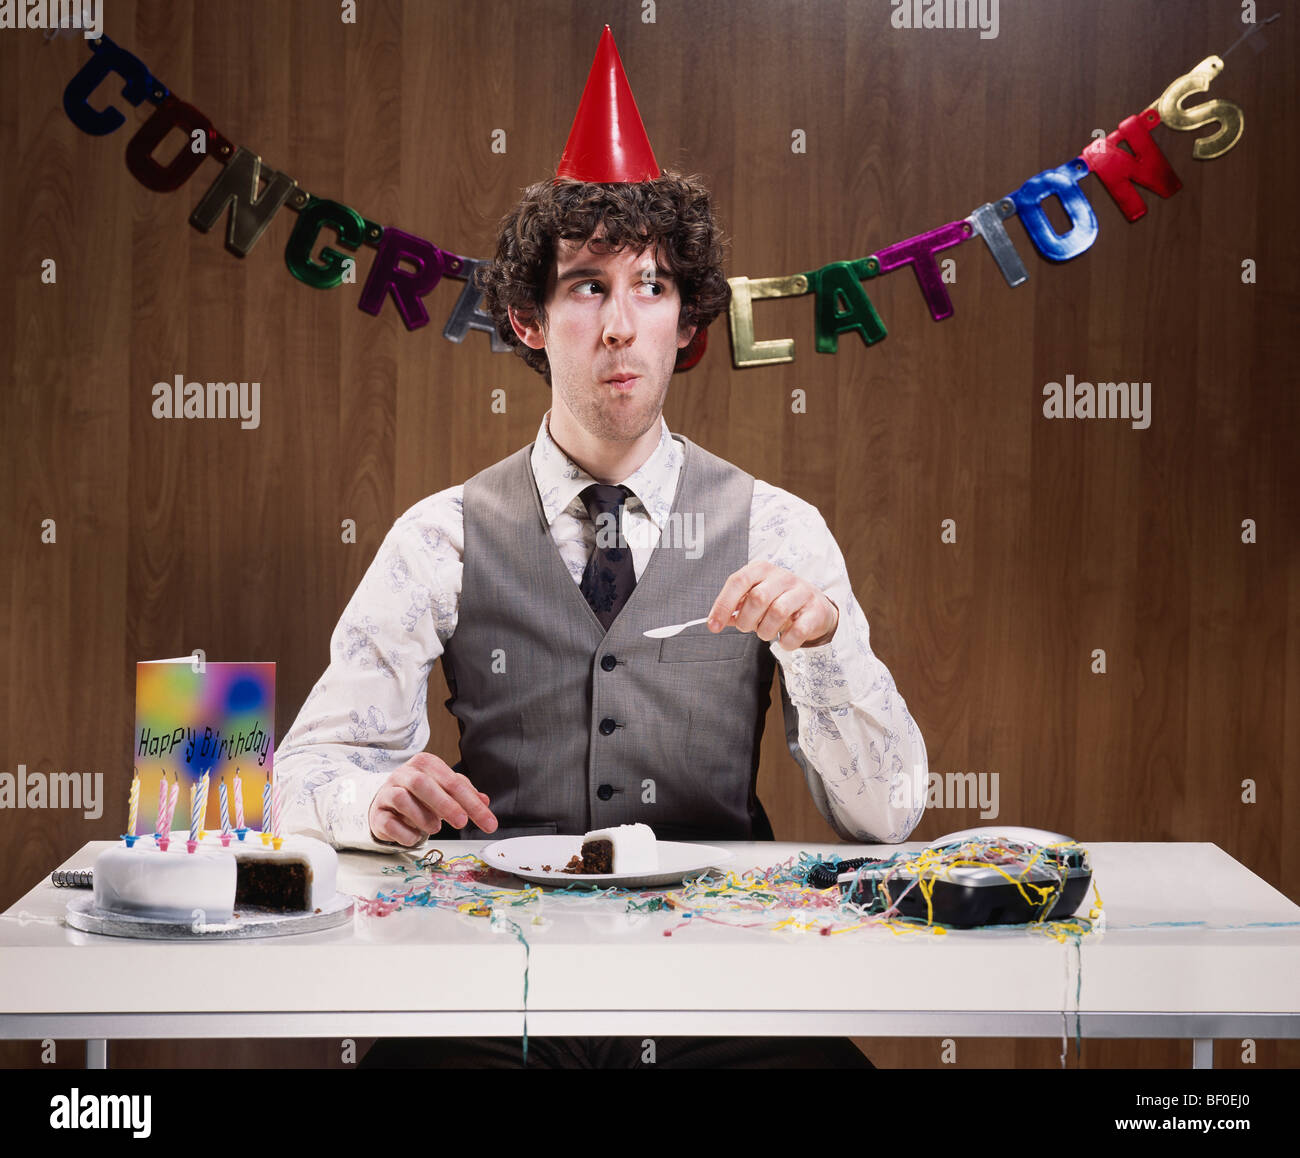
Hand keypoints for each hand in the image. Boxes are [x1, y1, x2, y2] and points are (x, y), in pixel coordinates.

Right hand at [368, 752, 498, 846]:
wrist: (387, 804)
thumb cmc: (421, 795)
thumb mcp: (445, 790)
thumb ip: (465, 793)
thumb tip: (485, 801)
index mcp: (425, 764)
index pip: (452, 780)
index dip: (471, 802)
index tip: (488, 821)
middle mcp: (404, 774)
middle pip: (423, 783)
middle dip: (445, 804)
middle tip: (462, 822)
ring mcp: (387, 792)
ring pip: (402, 799)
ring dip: (422, 817)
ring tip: (435, 828)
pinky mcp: (377, 814)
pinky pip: (388, 822)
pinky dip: (405, 833)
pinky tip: (415, 836)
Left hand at [706, 562, 838, 648]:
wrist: (815, 606)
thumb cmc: (779, 600)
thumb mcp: (755, 597)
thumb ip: (736, 607)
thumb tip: (716, 620)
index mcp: (762, 570)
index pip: (738, 581)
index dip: (723, 605)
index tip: (713, 625)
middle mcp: (782, 577)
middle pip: (757, 597)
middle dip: (746, 620)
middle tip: (748, 627)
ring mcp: (802, 592)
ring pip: (777, 612)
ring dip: (765, 631)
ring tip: (765, 632)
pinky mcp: (816, 610)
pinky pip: (798, 630)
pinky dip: (786, 642)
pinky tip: (783, 641)